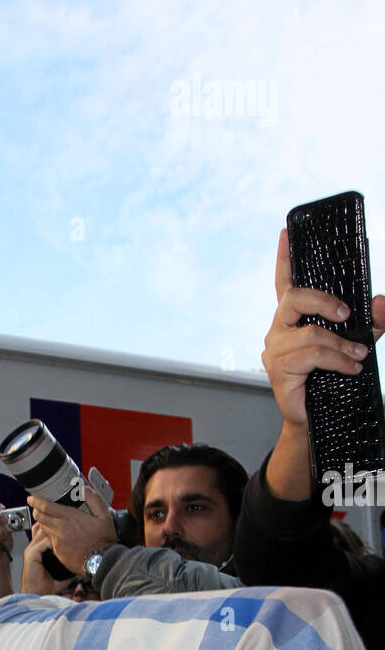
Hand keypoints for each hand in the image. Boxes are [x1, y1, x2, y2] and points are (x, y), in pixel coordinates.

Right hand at [0, 503, 12, 559]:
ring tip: (6, 535)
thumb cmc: (5, 543)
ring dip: (4, 529)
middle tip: (6, 521)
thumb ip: (9, 523)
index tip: (4, 508)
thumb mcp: (9, 530)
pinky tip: (3, 539)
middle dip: (0, 516)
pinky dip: (2, 535)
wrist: (2, 556)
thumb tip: (13, 516)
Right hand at [21, 522, 76, 595]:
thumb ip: (68, 561)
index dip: (55, 527)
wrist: (37, 595)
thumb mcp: (62, 571)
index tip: (69, 527)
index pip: (44, 530)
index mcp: (39, 549)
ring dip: (55, 532)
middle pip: (42, 526)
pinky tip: (61, 546)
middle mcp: (34, 547)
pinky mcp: (31, 555)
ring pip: (42, 532)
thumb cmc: (46, 586)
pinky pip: (42, 543)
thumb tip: (81, 558)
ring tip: (68, 535)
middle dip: (56, 525)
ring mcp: (31, 550)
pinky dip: (52, 542)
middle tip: (70, 527)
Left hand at [27, 489, 115, 575]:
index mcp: (70, 517)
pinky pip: (48, 540)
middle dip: (36, 510)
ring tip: (46, 519)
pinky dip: (49, 535)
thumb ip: (94, 500)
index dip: (36, 501)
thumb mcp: (104, 516)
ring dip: (42, 522)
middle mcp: (60, 528)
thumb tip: (85, 490)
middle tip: (37, 507)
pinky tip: (56, 533)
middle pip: (39, 516)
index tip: (32, 498)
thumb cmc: (103, 541)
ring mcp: (57, 540)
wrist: (100, 561)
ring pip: (43, 528)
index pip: (45, 506)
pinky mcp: (58, 550)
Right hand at [262, 227, 384, 428]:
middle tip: (346, 313)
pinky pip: (313, 355)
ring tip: (358, 354)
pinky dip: (338, 359)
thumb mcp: (357, 341)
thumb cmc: (330, 377)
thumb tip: (380, 301)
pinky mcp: (279, 370)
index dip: (285, 257)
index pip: (285, 282)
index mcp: (292, 318)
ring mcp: (276, 350)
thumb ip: (373, 321)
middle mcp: (278, 329)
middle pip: (293, 298)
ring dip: (341, 344)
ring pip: (311, 333)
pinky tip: (351, 366)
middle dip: (323, 301)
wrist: (316, 417)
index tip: (287, 231)